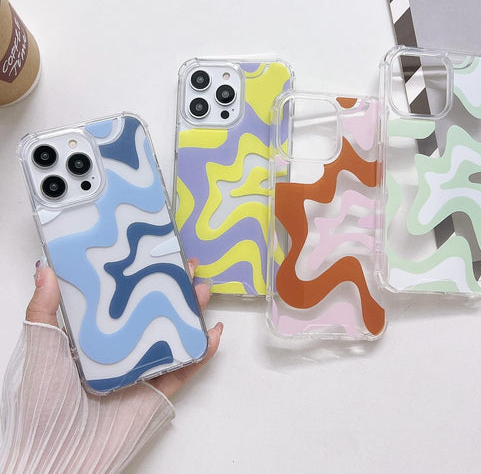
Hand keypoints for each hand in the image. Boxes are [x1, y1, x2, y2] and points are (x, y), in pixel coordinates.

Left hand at [27, 257, 222, 397]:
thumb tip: (44, 267)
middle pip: (155, 312)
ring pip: (174, 334)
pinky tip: (212, 332)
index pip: (122, 299)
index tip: (151, 253)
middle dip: (174, 288)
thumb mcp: (41, 348)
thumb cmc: (45, 402)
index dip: (139, 275)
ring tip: (203, 291)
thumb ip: (42, 309)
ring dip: (192, 313)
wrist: (59, 456)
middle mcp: (121, 350)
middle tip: (187, 266)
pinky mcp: (158, 390)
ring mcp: (142, 369)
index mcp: (94, 337)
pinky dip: (202, 351)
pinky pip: (185, 368)